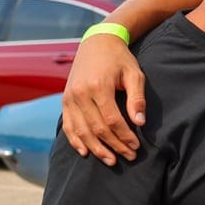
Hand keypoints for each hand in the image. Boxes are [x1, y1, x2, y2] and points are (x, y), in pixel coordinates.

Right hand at [61, 37, 147, 164]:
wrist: (97, 43)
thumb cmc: (120, 60)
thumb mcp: (134, 74)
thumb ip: (137, 98)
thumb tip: (140, 123)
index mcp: (98, 86)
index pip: (112, 120)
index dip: (124, 136)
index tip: (136, 146)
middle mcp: (80, 93)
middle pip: (96, 128)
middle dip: (114, 146)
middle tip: (129, 157)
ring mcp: (70, 97)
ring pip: (81, 130)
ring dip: (96, 148)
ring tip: (111, 160)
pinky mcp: (65, 100)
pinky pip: (68, 125)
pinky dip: (75, 140)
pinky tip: (86, 152)